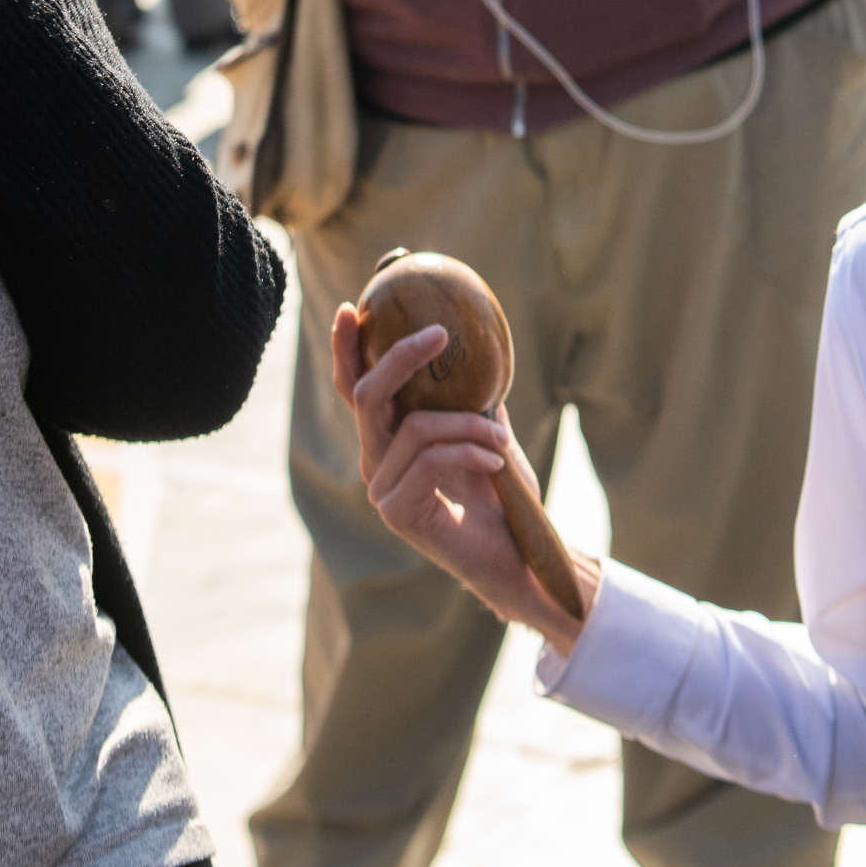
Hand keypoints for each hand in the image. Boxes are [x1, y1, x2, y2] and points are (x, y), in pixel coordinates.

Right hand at [335, 303, 599, 649]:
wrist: (518, 557)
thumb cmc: (504, 499)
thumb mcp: (488, 434)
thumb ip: (472, 399)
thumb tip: (478, 348)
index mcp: (388, 444)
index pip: (357, 391)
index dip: (347, 351)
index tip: (352, 309)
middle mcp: (376, 465)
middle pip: (368, 397)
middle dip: (400, 359)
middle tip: (436, 334)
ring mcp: (382, 492)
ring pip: (414, 427)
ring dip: (468, 423)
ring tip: (500, 435)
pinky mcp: (398, 513)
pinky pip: (431, 459)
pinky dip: (470, 450)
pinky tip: (497, 460)